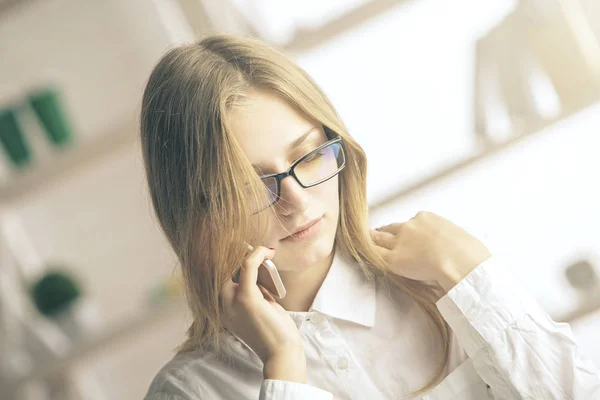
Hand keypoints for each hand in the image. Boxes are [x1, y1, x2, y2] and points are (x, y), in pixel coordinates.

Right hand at [219, 246, 305, 379]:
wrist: (281, 353)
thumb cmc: (274, 331)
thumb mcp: (259, 307)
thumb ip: (253, 290)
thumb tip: (258, 267)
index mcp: (223, 309)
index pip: (218, 277)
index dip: (230, 261)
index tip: (243, 247)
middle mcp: (222, 306)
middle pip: (222, 268)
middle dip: (236, 254)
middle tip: (252, 246)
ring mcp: (231, 302)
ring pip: (234, 265)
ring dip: (250, 253)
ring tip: (264, 251)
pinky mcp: (246, 299)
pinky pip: (248, 267)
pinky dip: (257, 255)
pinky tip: (268, 252)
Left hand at [370, 211, 491, 292]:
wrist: (462, 263)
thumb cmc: (468, 253)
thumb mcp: (457, 236)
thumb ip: (445, 238)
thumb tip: (447, 247)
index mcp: (426, 218)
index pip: (410, 223)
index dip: (405, 231)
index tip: (404, 235)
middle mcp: (410, 226)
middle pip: (391, 228)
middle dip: (384, 232)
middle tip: (376, 233)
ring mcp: (400, 242)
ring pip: (380, 238)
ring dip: (372, 239)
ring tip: (364, 240)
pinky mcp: (394, 259)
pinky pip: (376, 255)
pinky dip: (368, 253)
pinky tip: (361, 253)